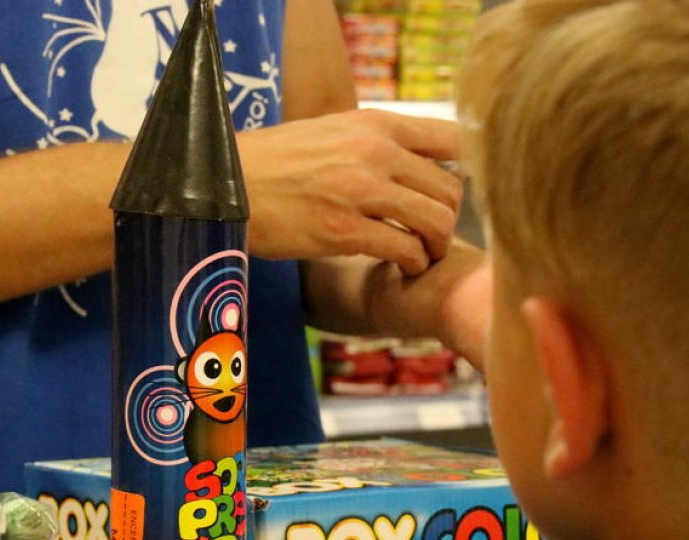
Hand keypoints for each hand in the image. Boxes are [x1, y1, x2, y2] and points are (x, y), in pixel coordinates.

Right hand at [238, 109, 462, 274]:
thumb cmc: (274, 162)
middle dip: (449, 218)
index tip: (447, 192)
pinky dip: (412, 262)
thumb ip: (374, 141)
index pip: (453, 139)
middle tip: (434, 235)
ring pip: (434, 221)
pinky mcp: (344, 230)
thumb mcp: (330, 132)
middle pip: (449, 188)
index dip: (463, 170)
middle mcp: (374, 152)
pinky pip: (404, 249)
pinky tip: (401, 266)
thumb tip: (414, 159)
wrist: (225, 184)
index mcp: (374, 124)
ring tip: (423, 255)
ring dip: (435, 245)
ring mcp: (360, 191)